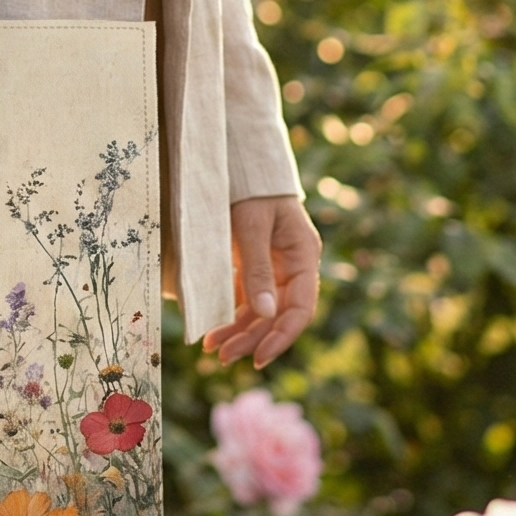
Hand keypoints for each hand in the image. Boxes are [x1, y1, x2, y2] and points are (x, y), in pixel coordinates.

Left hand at [201, 195, 320, 367]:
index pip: (300, 309)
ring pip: (261, 308)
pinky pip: (247, 294)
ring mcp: (274, 264)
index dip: (281, 337)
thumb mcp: (251, 225)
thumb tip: (266, 314)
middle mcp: (292, 265)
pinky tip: (214, 327)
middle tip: (222, 357)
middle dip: (252, 338)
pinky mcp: (254, 260)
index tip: (258, 357)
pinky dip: (232, 311)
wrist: (240, 158)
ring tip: (212, 349)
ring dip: (239, 329)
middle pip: (277, 313)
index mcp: (303, 256)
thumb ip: (257, 269)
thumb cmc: (249, 187)